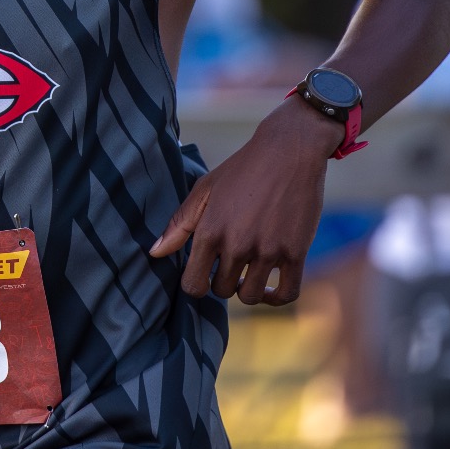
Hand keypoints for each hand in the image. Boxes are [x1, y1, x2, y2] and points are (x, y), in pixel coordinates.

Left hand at [149, 98, 341, 305]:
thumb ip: (179, 225)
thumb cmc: (242, 169)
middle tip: (231, 264)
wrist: (290, 150)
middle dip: (224, 282)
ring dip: (248, 289)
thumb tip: (154, 253)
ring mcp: (268, 250)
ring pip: (251, 296)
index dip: (197, 284)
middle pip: (222, 291)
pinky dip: (277, 298)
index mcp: (210, 231)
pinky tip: (271, 285)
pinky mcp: (296, 252)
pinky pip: (286, 294)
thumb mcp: (205, 190)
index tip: (205, 274)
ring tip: (250, 272)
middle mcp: (237, 245)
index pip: (193, 285)